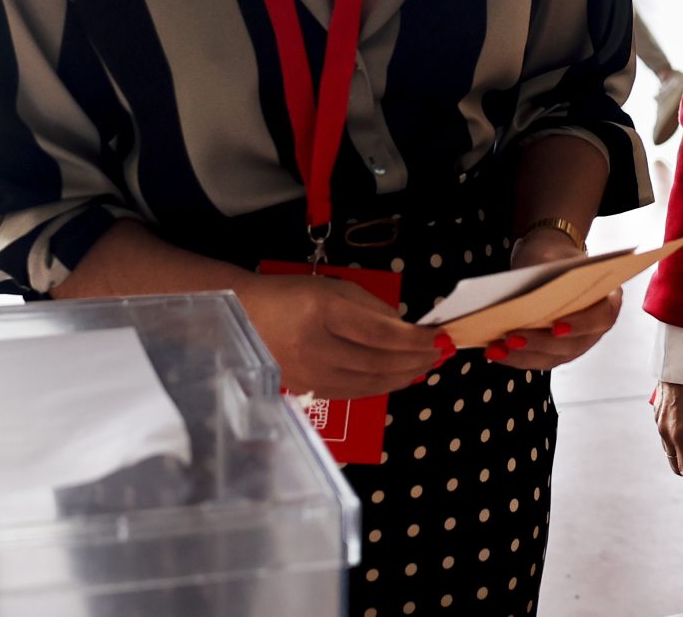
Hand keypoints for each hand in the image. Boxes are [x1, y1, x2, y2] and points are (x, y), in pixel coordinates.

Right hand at [234, 273, 445, 400]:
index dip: (414, 339)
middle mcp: (315, 347)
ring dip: (403, 376)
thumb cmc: (289, 296)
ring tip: (425, 367)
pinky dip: (381, 387)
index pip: (379, 333)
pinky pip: (354, 393)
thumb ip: (371, 307)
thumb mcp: (332, 288)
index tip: (437, 336)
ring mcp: (310, 374)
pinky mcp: (308, 389)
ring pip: (369, 383)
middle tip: (439, 354)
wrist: (243, 317)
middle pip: (378, 362)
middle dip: (415, 360)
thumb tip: (405, 327)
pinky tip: (397, 379)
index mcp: (322, 313)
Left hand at [481, 227, 621, 370]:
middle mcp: (595, 328)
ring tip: (498, 348)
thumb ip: (548, 275)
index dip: (580, 324)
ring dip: (523, 355)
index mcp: (608, 299)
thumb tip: (527, 297)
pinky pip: (537, 359)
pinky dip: (515, 357)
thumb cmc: (555, 258)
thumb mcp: (554, 257)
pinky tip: (494, 351)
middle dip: (540, 343)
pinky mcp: (556, 353)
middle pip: (572, 344)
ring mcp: (577, 344)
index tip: (556, 326)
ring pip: (552, 357)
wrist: (550, 262)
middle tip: (514, 337)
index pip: (601, 316)